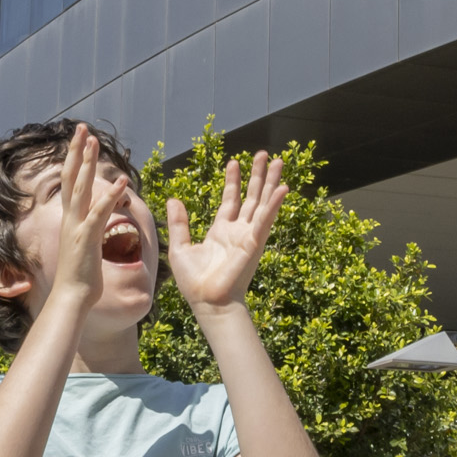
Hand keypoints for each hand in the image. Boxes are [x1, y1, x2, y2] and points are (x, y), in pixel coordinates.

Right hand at [37, 125, 117, 325]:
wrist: (72, 297)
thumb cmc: (80, 276)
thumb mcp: (83, 246)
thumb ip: (87, 230)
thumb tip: (93, 223)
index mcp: (71, 219)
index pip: (71, 183)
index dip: (74, 160)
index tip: (79, 141)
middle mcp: (70, 218)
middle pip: (71, 177)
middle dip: (76, 151)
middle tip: (81, 128)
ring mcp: (77, 226)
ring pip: (81, 188)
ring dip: (88, 163)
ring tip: (94, 141)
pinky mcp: (86, 238)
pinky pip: (100, 212)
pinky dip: (110, 196)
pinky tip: (122, 181)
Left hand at [165, 151, 285, 313]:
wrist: (207, 302)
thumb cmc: (194, 283)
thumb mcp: (180, 247)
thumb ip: (179, 223)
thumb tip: (173, 199)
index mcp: (221, 232)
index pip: (230, 200)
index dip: (233, 181)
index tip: (234, 162)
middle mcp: (238, 231)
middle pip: (252, 197)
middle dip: (258, 175)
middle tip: (264, 154)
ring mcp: (248, 236)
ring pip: (262, 202)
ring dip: (270, 182)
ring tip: (277, 161)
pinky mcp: (254, 242)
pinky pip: (266, 219)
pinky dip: (274, 203)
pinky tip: (283, 188)